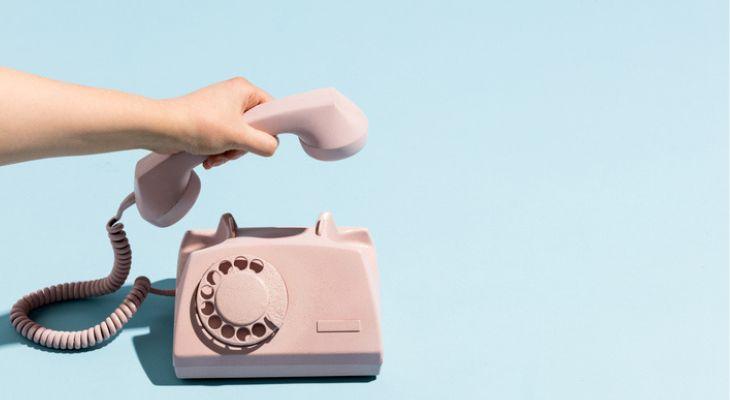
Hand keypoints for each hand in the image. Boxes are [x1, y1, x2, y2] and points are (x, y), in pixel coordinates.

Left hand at [160, 77, 278, 168]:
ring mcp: (221, 108)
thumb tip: (272, 148)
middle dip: (243, 146)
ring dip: (230, 152)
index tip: (254, 140)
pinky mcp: (210, 120)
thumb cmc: (199, 125)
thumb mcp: (239, 137)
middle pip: (256, 127)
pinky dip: (220, 151)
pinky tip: (209, 159)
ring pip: (241, 136)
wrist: (162, 129)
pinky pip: (226, 138)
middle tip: (231, 150)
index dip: (267, 130)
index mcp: (244, 90)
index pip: (272, 110)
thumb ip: (264, 143)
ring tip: (216, 156)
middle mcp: (234, 96)